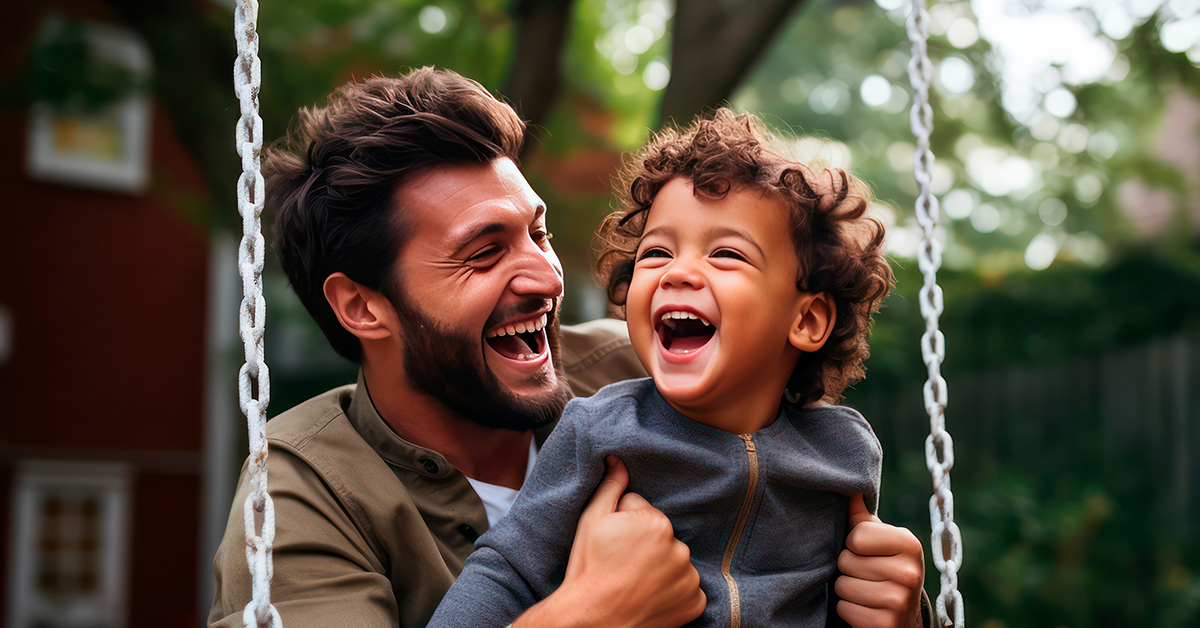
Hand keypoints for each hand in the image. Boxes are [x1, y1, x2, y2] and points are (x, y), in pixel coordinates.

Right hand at [515, 456, 704, 627]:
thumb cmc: (589, 569)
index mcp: (656, 522)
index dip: (624, 527)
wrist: (592, 620)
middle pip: (662, 537)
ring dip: (661, 569)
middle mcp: (679, 547)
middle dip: (645, 546)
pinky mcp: (694, 602)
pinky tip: (650, 597)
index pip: (642, 513)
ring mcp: (689, 577)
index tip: (613, 546)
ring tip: (635, 583)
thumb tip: (617, 459)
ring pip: (675, 562)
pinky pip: (687, 589)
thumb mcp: (591, 521)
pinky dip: (673, 593)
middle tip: (622, 565)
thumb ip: (610, 486)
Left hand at [834, 494, 924, 627]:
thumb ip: (864, 519)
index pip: (856, 536)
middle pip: (846, 561)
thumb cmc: (886, 568)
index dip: (853, 545)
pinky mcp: (886, 624)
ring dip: (847, 590)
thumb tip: (852, 489)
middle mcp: (911, 572)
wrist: (905, 616)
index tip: (868, 553)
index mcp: (910, 544)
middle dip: (848, 569)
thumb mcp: (881, 542)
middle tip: (867, 575)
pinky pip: (844, 608)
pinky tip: (866, 608)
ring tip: (866, 591)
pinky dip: (849, 609)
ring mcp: (900, 601)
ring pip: (842, 586)